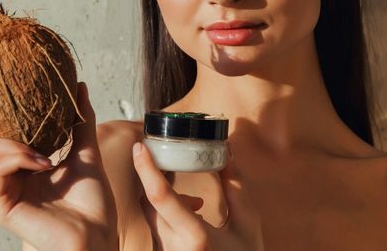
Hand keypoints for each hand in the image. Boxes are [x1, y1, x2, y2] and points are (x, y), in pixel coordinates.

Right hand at [0, 79, 117, 250]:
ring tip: (45, 156)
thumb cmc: (92, 202)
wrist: (98, 234)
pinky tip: (42, 162)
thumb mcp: (86, 152)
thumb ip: (79, 121)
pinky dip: (19, 158)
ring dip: (15, 144)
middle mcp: (3, 177)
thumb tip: (80, 85)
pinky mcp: (0, 206)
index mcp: (18, 166)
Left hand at [133, 141, 263, 249]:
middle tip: (167, 159)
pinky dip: (168, 213)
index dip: (146, 168)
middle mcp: (173, 248)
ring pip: (151, 214)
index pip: (159, 196)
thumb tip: (225, 148)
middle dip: (156, 178)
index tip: (139, 146)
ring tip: (196, 202)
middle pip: (149, 202)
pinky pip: (156, 227)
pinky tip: (193, 214)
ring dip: (165, 198)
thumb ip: (234, 185)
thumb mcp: (247, 223)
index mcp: (195, 238)